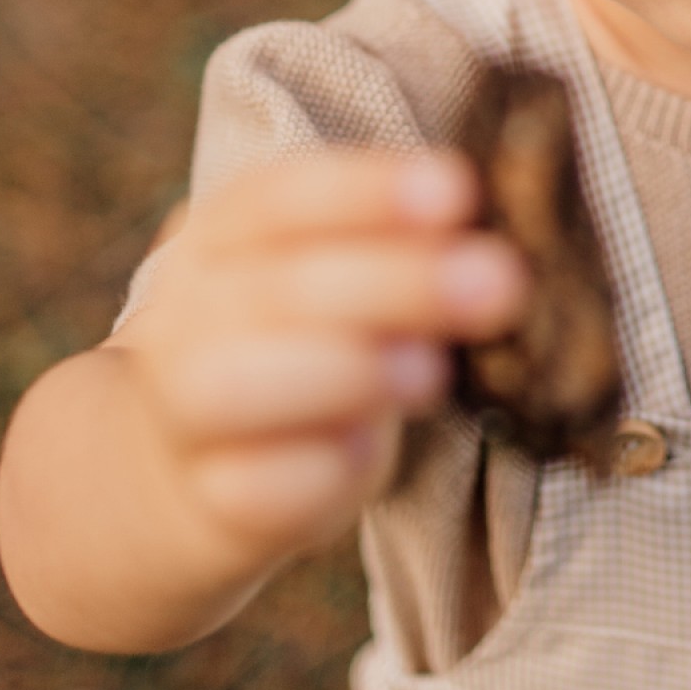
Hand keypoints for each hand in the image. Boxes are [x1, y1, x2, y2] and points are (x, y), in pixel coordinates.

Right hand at [116, 148, 526, 571]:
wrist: (192, 462)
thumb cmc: (297, 343)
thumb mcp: (330, 275)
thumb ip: (392, 249)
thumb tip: (486, 236)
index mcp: (222, 237)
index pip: (279, 196)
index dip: (367, 190)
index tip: (457, 190)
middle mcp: (190, 314)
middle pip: (279, 287)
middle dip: (397, 282)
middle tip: (501, 281)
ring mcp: (189, 410)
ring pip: (240, 385)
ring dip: (346, 373)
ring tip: (432, 373)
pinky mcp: (215, 499)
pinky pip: (259, 486)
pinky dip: (319, 471)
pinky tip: (368, 454)